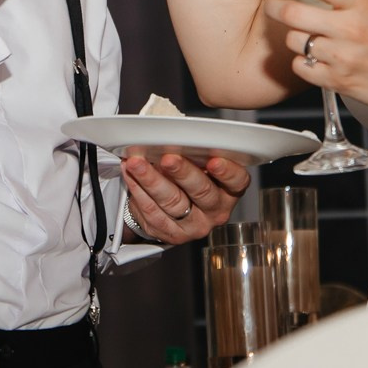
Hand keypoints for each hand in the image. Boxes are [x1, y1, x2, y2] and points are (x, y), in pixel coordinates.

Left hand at [121, 150, 250, 243]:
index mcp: (229, 190)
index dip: (227, 172)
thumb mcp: (199, 164)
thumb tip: (174, 134)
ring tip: (137, 163)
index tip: (214, 161)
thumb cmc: (188, 178)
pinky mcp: (173, 234)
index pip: (236, 181)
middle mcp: (216, 210)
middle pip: (202, 191)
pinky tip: (130, 175)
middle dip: (182, 173)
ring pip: (172, 202)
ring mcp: (195, 225)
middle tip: (168, 158)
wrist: (171, 210)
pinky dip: (138, 191)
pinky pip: (153, 212)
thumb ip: (195, 153)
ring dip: (151, 180)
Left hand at [262, 0, 367, 119]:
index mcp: (364, 4)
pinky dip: (302, 62)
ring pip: (294, 41)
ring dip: (293, 36)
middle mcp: (352, 29)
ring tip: (304, 34)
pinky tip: (313, 57)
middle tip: (272, 5)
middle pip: (294, 13)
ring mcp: (344, 57)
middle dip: (274, 7)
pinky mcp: (338, 81)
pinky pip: (301, 67)